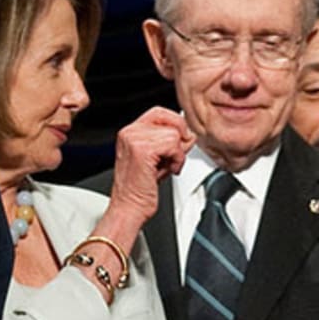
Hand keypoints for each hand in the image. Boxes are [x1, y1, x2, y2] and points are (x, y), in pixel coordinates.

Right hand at [106, 107, 192, 227]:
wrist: (129, 207)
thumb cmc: (141, 188)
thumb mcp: (160, 160)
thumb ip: (173, 143)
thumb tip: (189, 134)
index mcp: (131, 132)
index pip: (160, 112)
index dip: (176, 124)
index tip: (182, 139)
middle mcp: (130, 132)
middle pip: (169, 119)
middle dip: (180, 137)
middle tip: (177, 156)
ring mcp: (134, 139)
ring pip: (174, 133)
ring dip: (178, 153)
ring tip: (168, 167)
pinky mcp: (142, 149)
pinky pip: (173, 145)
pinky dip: (177, 159)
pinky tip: (169, 170)